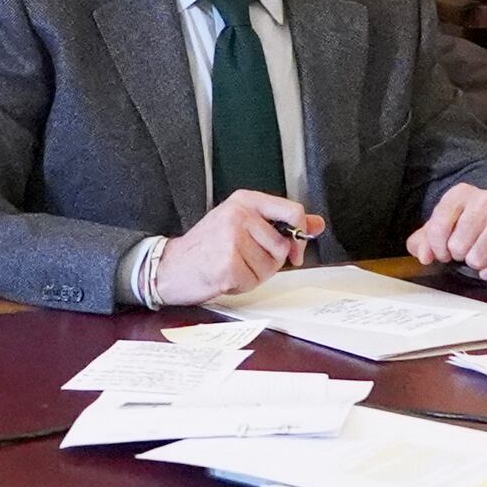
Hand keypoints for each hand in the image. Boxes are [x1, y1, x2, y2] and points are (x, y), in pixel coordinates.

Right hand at [144, 189, 318, 308]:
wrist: (169, 267)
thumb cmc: (205, 247)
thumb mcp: (242, 225)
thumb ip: (281, 224)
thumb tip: (316, 225)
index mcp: (244, 201)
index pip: (292, 211)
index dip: (299, 235)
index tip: (294, 249)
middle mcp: (239, 215)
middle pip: (282, 247)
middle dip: (268, 261)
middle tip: (242, 258)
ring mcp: (232, 239)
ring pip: (269, 268)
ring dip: (254, 275)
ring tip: (230, 266)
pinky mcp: (228, 265)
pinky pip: (253, 282)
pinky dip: (241, 285)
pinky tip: (224, 276)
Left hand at [409, 185, 486, 280]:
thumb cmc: (469, 226)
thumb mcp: (443, 228)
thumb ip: (423, 242)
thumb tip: (424, 256)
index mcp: (460, 194)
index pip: (437, 228)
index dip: (437, 248)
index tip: (443, 252)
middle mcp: (484, 199)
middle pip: (457, 246)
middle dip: (459, 255)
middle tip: (466, 250)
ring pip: (477, 258)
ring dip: (476, 264)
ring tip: (480, 254)